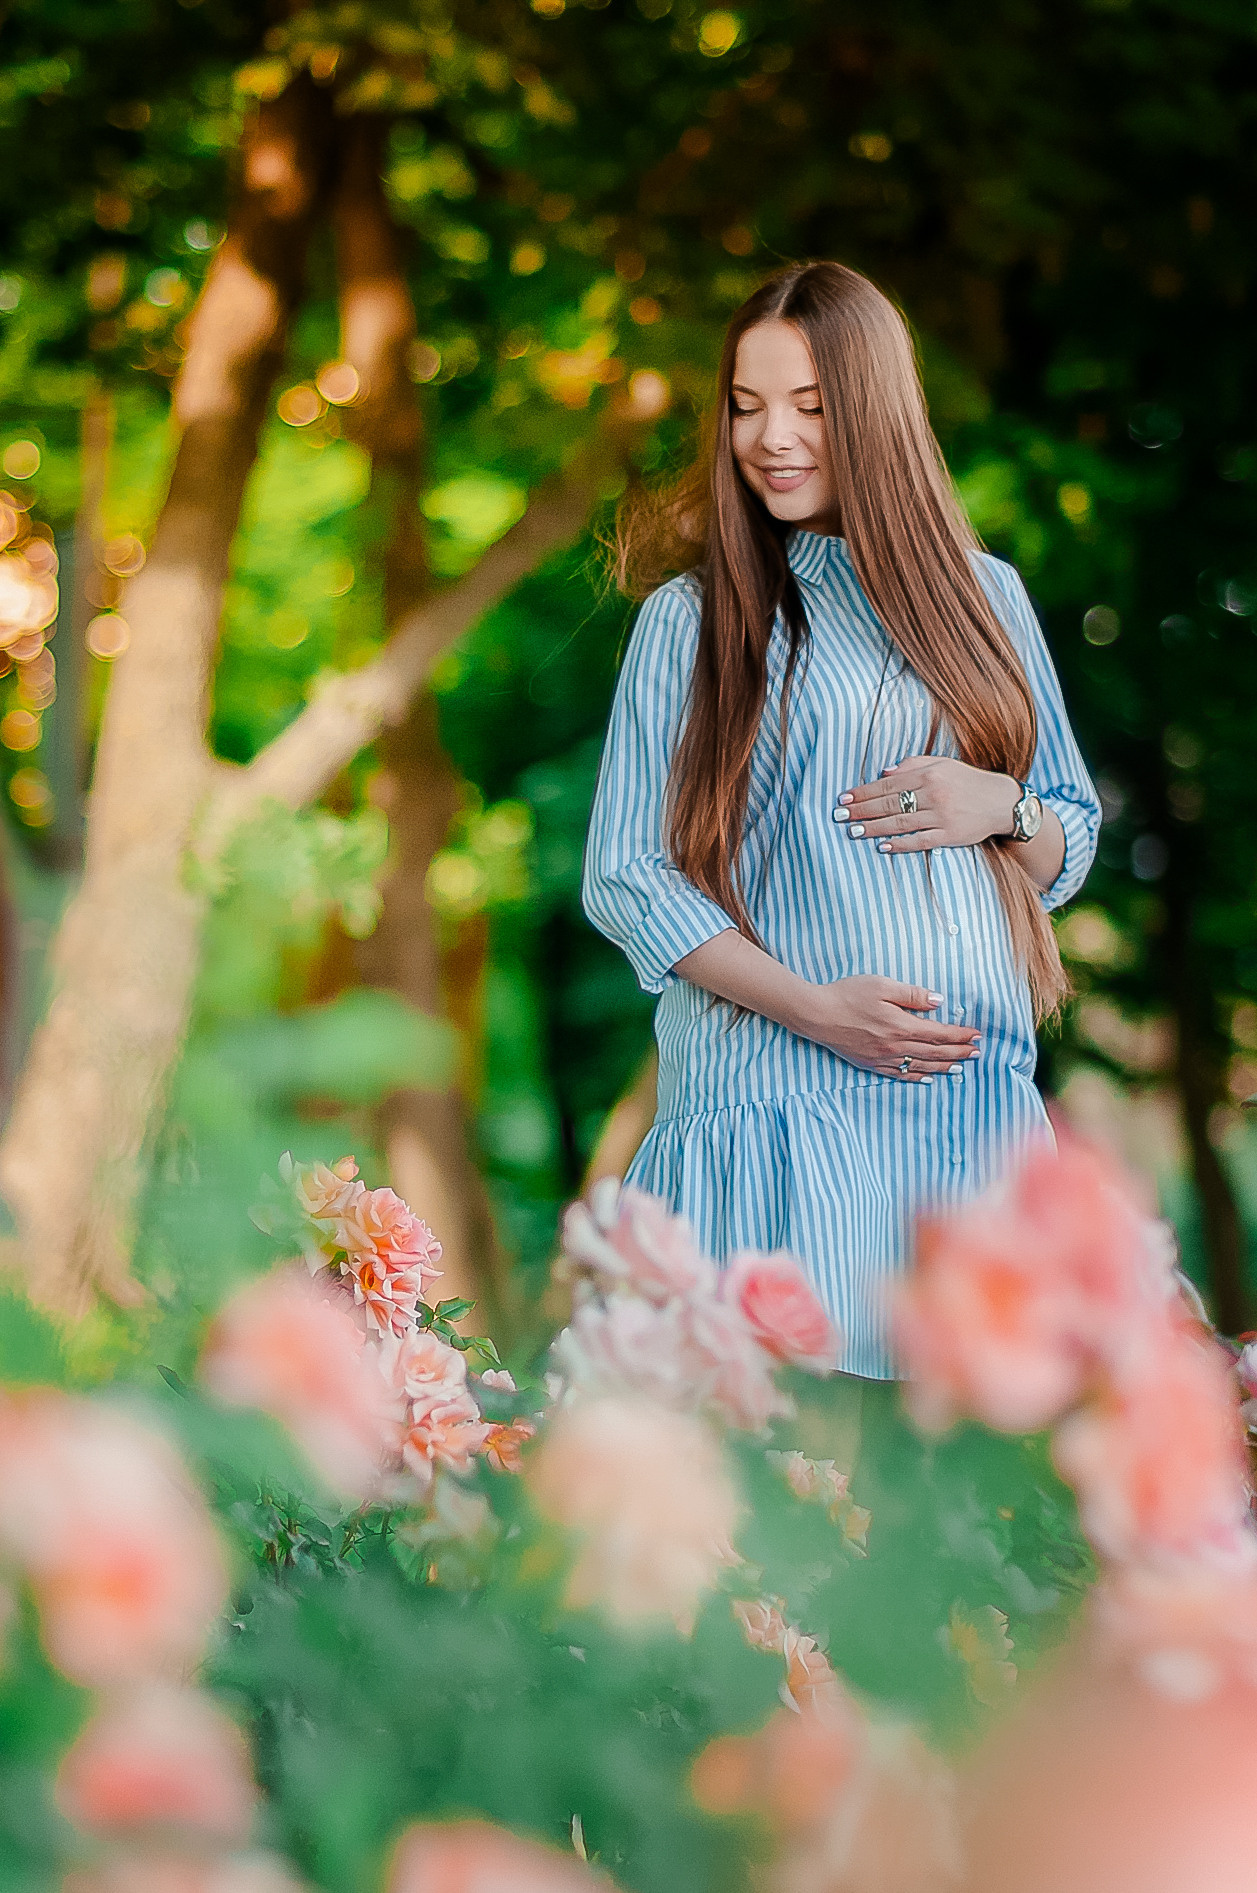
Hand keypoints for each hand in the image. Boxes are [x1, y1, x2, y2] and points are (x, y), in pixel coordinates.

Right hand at [798, 975, 980, 1081]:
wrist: (815, 1014)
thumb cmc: (847, 994)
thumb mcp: (882, 985)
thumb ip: (913, 994)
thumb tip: (939, 1002)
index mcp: (901, 1025)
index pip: (939, 1033)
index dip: (960, 1035)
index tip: (976, 1035)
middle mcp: (895, 1046)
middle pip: (935, 1052)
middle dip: (959, 1052)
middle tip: (977, 1053)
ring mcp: (882, 1058)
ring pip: (920, 1066)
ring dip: (944, 1067)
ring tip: (961, 1066)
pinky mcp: (870, 1063)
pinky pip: (899, 1074)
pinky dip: (917, 1076)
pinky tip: (927, 1077)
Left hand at [835, 756, 1018, 853]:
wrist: (1001, 802)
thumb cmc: (967, 782)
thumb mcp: (942, 764)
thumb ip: (913, 765)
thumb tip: (884, 772)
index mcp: (929, 774)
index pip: (888, 784)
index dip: (864, 792)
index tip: (844, 798)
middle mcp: (933, 794)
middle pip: (889, 804)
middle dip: (861, 810)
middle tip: (839, 816)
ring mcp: (941, 816)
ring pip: (900, 823)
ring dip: (874, 828)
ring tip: (853, 831)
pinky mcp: (949, 836)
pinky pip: (920, 841)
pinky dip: (900, 844)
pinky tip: (882, 846)